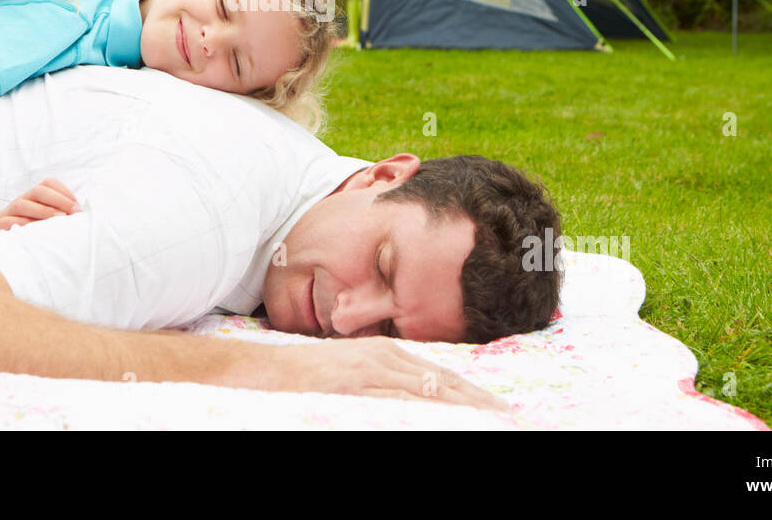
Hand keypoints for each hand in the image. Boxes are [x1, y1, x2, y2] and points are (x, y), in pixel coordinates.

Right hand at [0, 178, 81, 237]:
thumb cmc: (25, 225)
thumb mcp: (40, 216)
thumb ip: (57, 213)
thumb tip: (80, 216)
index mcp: (33, 195)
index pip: (49, 184)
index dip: (64, 191)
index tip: (78, 206)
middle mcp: (22, 199)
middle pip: (38, 191)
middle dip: (58, 200)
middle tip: (73, 212)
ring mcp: (8, 211)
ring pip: (22, 205)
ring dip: (42, 211)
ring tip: (59, 219)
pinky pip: (8, 222)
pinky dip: (21, 225)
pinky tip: (34, 232)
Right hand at [247, 337, 507, 410]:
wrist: (266, 372)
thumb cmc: (305, 376)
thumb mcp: (350, 369)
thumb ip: (380, 376)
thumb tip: (414, 392)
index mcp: (384, 352)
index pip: (439, 372)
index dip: (470, 389)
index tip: (495, 405)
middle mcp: (383, 358)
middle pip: (441, 381)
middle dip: (476, 399)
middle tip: (505, 414)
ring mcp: (370, 372)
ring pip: (428, 391)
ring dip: (460, 408)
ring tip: (489, 420)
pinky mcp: (356, 386)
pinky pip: (399, 401)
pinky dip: (426, 410)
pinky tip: (446, 418)